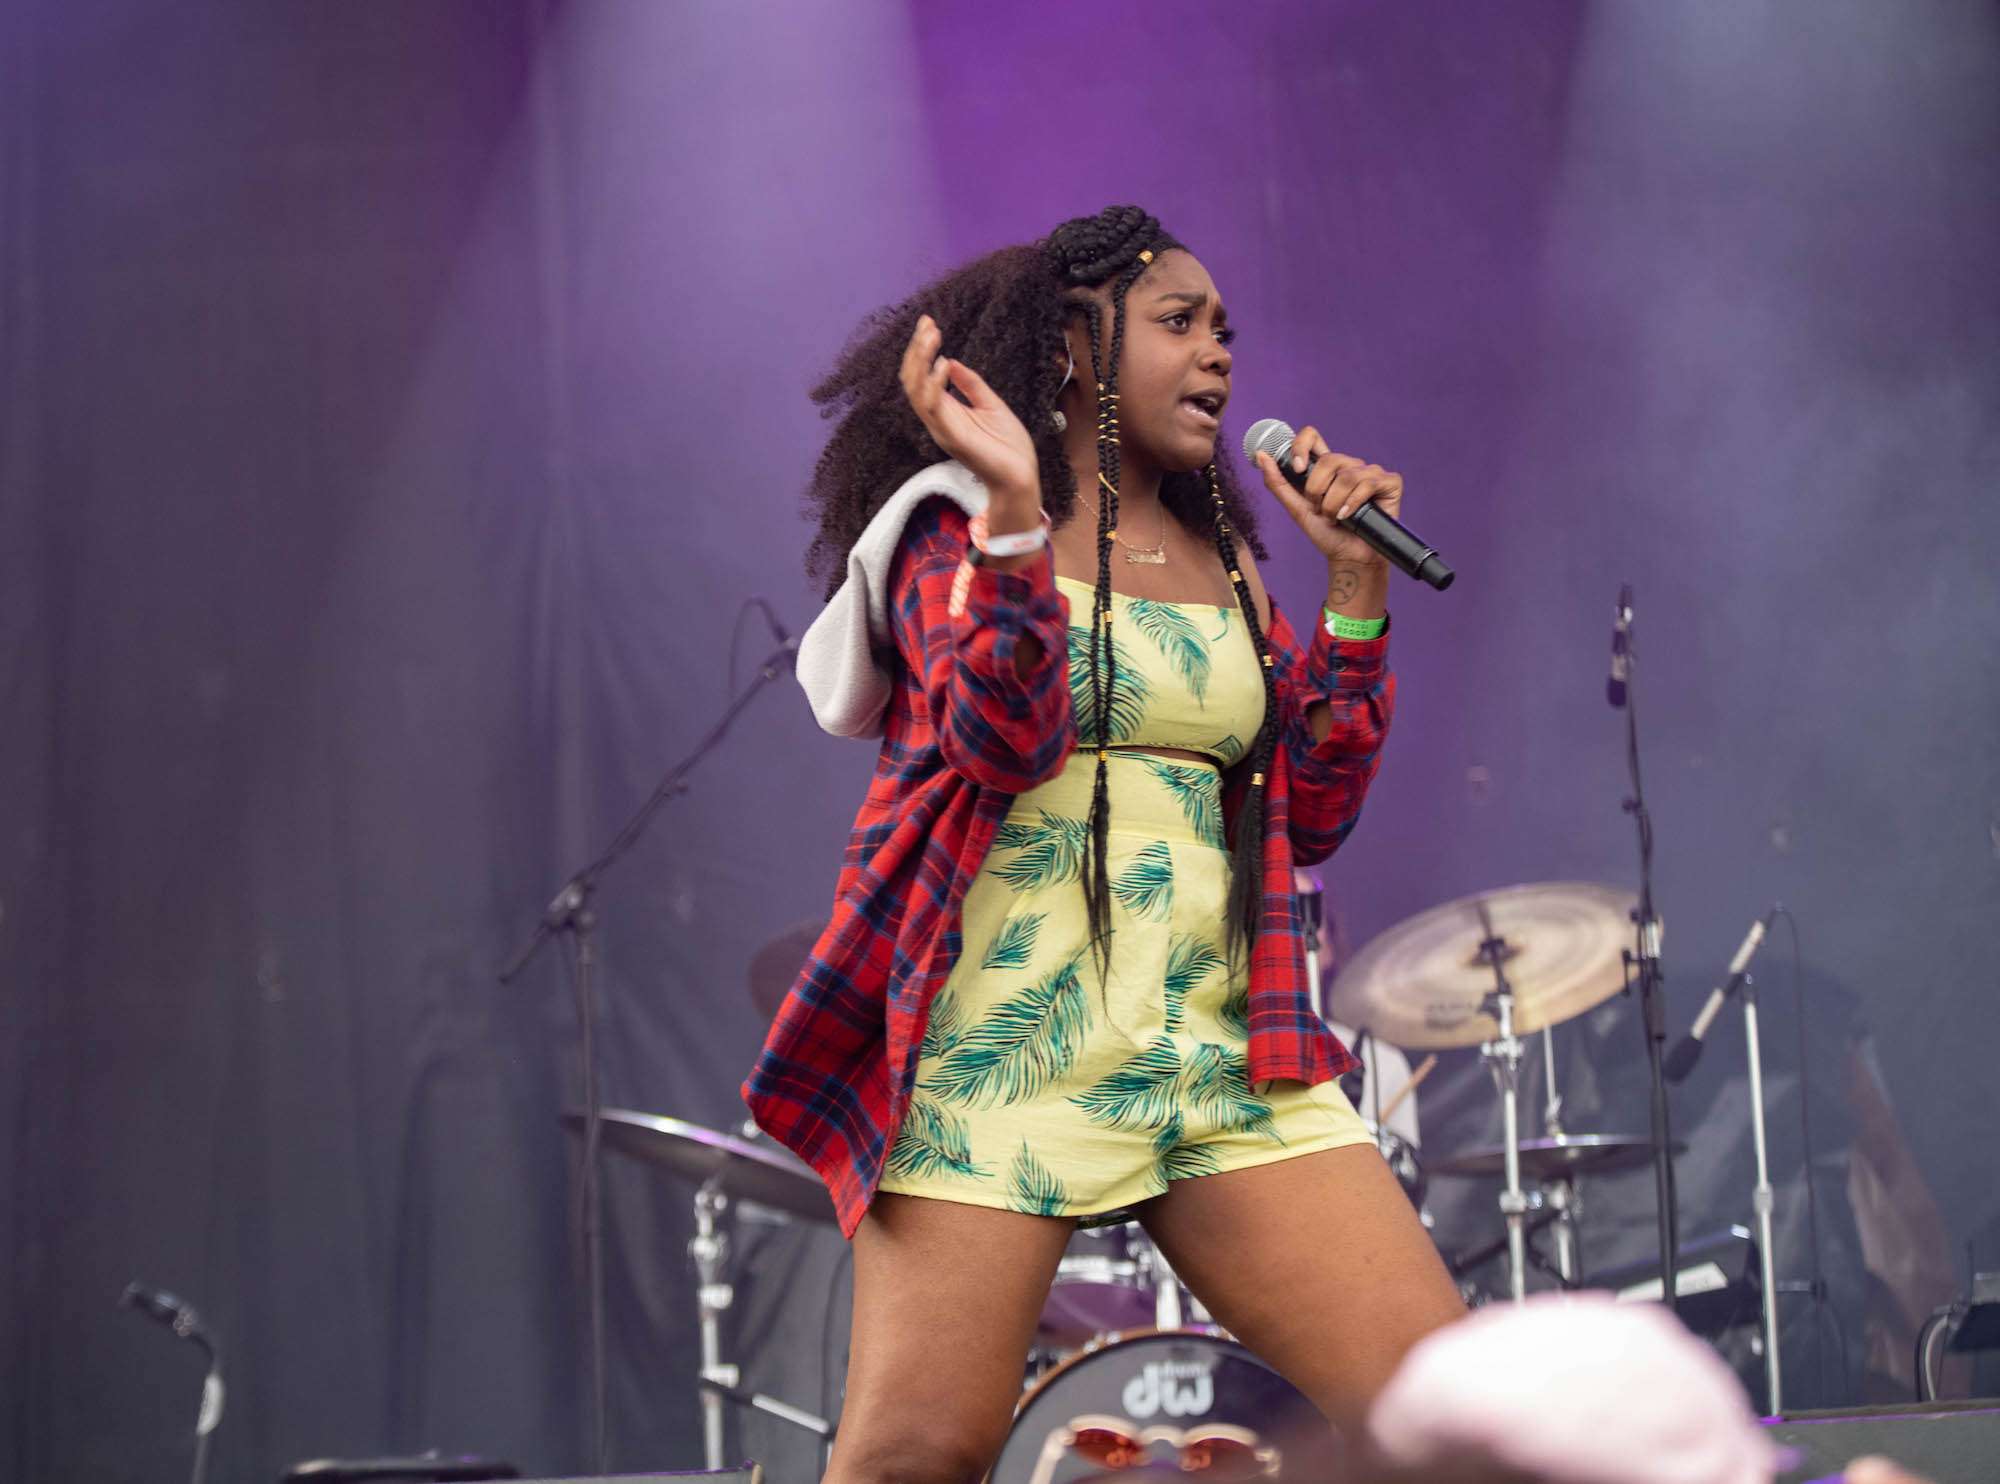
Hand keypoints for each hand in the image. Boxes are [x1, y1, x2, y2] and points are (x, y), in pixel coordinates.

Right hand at [899, 315, 1039, 510]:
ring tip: (931, 337)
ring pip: (916, 391)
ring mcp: (942, 428)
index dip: (921, 350)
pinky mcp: (952, 437)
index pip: (921, 377)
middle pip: (912, 380)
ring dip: (920, 361)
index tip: (928, 323)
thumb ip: (970, 384)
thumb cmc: (1008, 446)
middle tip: (927, 324)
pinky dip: (935, 384)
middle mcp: (937, 419)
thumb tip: (951, 360)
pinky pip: (934, 408)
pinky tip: (943, 364)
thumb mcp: (990, 404)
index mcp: (945, 411)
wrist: (1020, 476)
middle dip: (916, 350)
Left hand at [1253, 426, 1404, 568]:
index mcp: (1327, 467)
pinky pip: (1368, 483)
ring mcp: (1370, 472)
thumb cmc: (1326, 533)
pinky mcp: (1389, 482)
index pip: (1312, 437)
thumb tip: (1262, 456)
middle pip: (1329, 459)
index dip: (1302, 447)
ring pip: (1347, 475)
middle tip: (1322, 510)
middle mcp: (1349, 465)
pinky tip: (1350, 517)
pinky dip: (1353, 504)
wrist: (1348, 557)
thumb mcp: (1296, 508)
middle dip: (1318, 491)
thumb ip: (1279, 483)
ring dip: (1335, 503)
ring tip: (1336, 518)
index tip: (1297, 469)